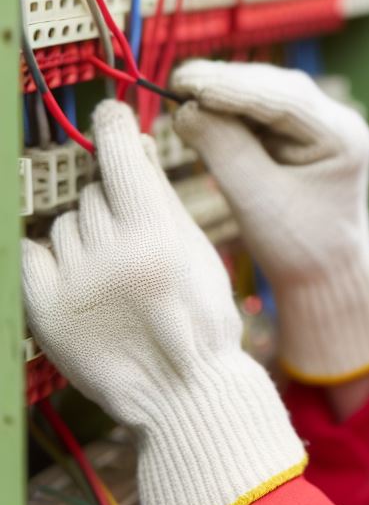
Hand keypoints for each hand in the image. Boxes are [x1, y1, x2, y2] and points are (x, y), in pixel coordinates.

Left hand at [22, 102, 306, 504]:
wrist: (182, 389)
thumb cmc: (199, 317)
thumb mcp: (195, 247)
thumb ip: (160, 195)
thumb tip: (134, 145)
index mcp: (154, 232)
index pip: (118, 154)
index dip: (112, 126)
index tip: (109, 114)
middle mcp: (109, 252)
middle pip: (93, 193)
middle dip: (111, 202)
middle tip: (133, 236)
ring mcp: (72, 282)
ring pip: (65, 223)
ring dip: (84, 233)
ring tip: (113, 269)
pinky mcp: (43, 310)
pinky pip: (32, 253)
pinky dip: (50, 256)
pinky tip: (79, 275)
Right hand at [170, 60, 368, 383]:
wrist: (323, 275)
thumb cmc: (296, 246)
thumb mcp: (257, 200)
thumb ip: (224, 151)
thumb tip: (186, 108)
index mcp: (343, 137)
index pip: (284, 99)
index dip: (232, 87)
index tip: (185, 81)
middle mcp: (337, 122)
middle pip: (276, 88)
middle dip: (226, 83)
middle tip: (176, 80)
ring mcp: (320, 125)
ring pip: (266, 93)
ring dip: (225, 91)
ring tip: (181, 89)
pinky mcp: (300, 133)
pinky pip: (261, 110)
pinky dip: (230, 108)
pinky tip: (199, 106)